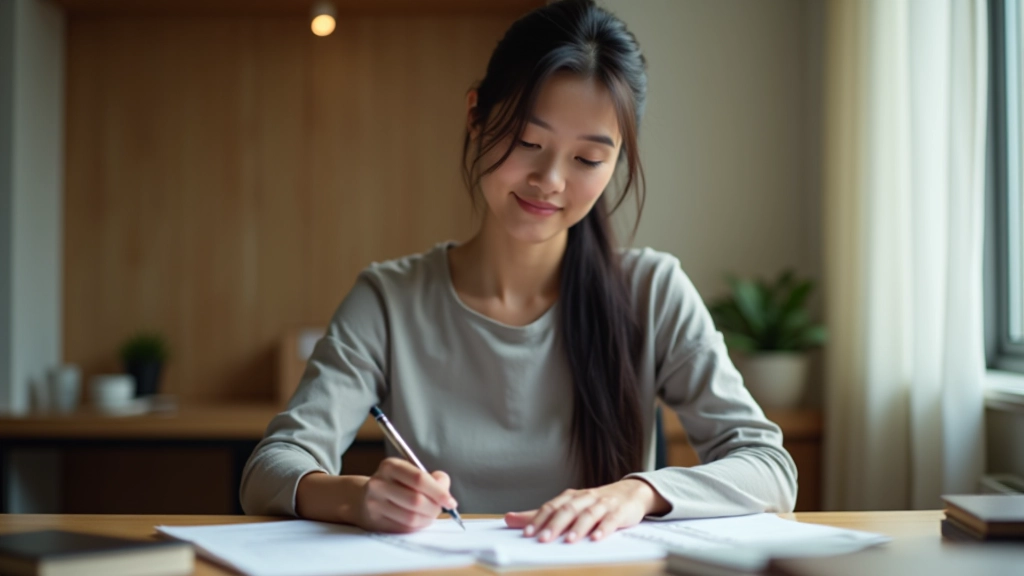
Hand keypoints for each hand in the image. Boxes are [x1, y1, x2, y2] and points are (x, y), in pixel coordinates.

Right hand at [359, 457, 456, 532]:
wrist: (363, 498)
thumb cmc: (396, 484)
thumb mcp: (411, 473)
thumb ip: (432, 478)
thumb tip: (445, 490)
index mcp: (390, 466)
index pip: (419, 479)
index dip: (439, 492)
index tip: (451, 501)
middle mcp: (379, 483)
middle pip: (416, 500)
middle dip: (435, 507)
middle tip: (441, 509)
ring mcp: (375, 504)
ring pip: (411, 517)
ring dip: (428, 519)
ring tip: (430, 514)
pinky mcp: (375, 521)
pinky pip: (404, 528)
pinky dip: (418, 526)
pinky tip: (419, 520)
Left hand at [504, 479, 668, 543]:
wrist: (631, 493)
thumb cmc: (595, 502)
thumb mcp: (568, 506)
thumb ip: (541, 515)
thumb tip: (510, 518)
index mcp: (571, 497)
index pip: (551, 507)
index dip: (539, 519)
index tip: (527, 533)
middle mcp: (585, 498)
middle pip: (568, 510)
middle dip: (555, 525)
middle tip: (543, 539)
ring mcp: (603, 504)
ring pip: (588, 514)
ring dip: (578, 527)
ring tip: (569, 540)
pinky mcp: (620, 512)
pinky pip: (611, 520)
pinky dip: (604, 529)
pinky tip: (596, 538)